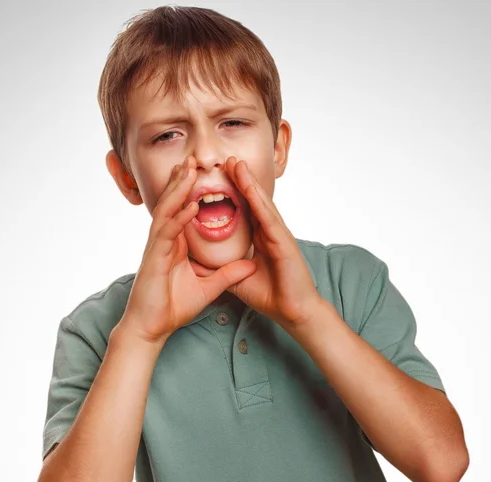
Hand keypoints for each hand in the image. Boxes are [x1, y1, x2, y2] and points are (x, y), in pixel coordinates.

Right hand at [117, 156, 256, 342]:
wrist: (152, 327)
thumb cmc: (173, 308)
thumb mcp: (209, 288)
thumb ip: (228, 274)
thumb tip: (250, 264)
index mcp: (175, 245)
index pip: (184, 213)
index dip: (192, 193)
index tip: (204, 176)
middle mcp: (164, 242)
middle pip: (173, 205)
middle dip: (182, 181)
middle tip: (193, 160)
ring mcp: (157, 248)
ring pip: (167, 211)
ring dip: (178, 189)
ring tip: (190, 170)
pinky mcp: (154, 258)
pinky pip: (167, 232)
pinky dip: (179, 217)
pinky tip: (190, 205)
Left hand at [222, 156, 321, 328]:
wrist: (292, 312)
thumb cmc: (270, 296)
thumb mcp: (237, 279)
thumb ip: (221, 268)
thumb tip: (197, 264)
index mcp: (261, 239)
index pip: (245, 210)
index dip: (233, 193)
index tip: (218, 178)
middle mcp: (270, 232)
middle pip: (253, 200)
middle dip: (240, 179)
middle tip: (226, 160)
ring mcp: (278, 234)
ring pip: (261, 202)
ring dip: (248, 181)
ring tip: (236, 162)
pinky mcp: (283, 241)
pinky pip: (267, 216)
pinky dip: (258, 199)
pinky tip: (248, 185)